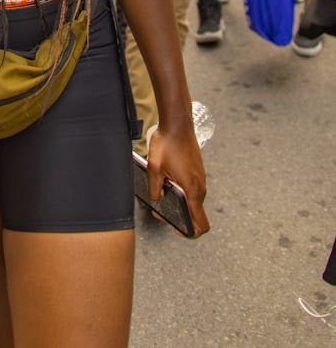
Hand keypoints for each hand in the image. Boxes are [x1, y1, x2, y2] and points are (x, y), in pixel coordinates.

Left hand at [146, 124, 209, 238]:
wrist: (178, 123)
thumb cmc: (167, 143)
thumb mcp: (154, 168)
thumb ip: (154, 189)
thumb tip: (157, 201)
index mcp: (192, 190)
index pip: (201, 224)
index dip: (191, 233)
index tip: (177, 229)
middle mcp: (200, 187)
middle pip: (195, 213)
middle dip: (178, 216)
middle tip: (160, 207)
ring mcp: (200, 179)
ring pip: (192, 200)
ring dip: (179, 201)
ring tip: (161, 190)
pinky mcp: (197, 172)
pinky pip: (191, 189)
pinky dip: (181, 190)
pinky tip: (166, 180)